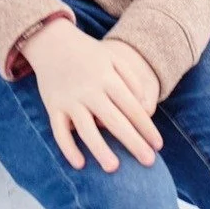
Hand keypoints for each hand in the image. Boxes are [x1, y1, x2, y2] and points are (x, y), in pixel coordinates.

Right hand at [22, 18, 163, 172]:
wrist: (51, 40)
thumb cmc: (87, 53)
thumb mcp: (112, 57)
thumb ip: (131, 78)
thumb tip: (145, 106)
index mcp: (107, 78)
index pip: (132, 107)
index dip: (147, 128)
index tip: (158, 146)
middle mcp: (90, 90)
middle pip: (115, 121)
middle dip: (133, 143)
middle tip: (149, 163)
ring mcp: (70, 99)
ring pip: (86, 129)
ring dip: (100, 149)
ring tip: (114, 168)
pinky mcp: (53, 105)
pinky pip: (59, 130)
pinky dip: (68, 147)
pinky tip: (80, 164)